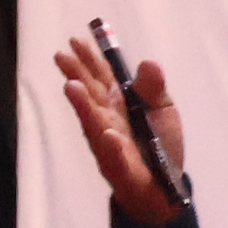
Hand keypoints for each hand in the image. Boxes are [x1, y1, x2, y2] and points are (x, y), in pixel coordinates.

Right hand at [54, 35, 188, 225]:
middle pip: (90, 96)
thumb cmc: (160, 143)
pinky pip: (117, 157)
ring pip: (95, 124)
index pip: (100, 77)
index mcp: (117, 104)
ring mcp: (109, 145)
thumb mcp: (163, 109)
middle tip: (62, 58)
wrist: (164, 187)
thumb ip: (153, 88)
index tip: (75, 40)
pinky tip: (109, 134)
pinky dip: (114, 146)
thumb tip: (148, 62)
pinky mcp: (121, 169)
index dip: (88, 59)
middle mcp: (107, 120)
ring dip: (84, 106)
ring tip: (73, 87)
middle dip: (77, 76)